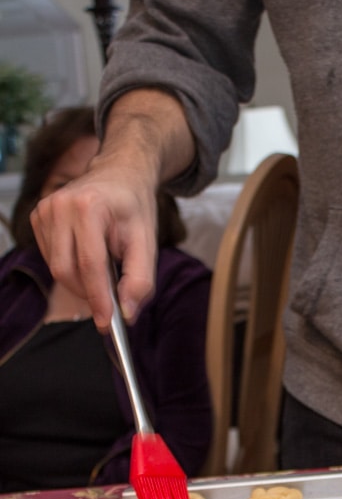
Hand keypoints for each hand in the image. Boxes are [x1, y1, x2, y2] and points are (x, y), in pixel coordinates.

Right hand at [30, 164, 157, 331]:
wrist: (120, 174)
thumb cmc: (134, 208)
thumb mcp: (147, 243)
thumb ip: (141, 280)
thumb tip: (127, 313)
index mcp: (89, 207)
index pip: (90, 264)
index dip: (98, 298)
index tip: (107, 323)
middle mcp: (61, 206)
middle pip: (66, 270)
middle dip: (89, 294)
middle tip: (111, 303)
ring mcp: (45, 211)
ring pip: (56, 269)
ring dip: (81, 282)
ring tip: (104, 268)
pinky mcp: (38, 219)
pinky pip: (51, 260)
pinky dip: (71, 269)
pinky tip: (87, 257)